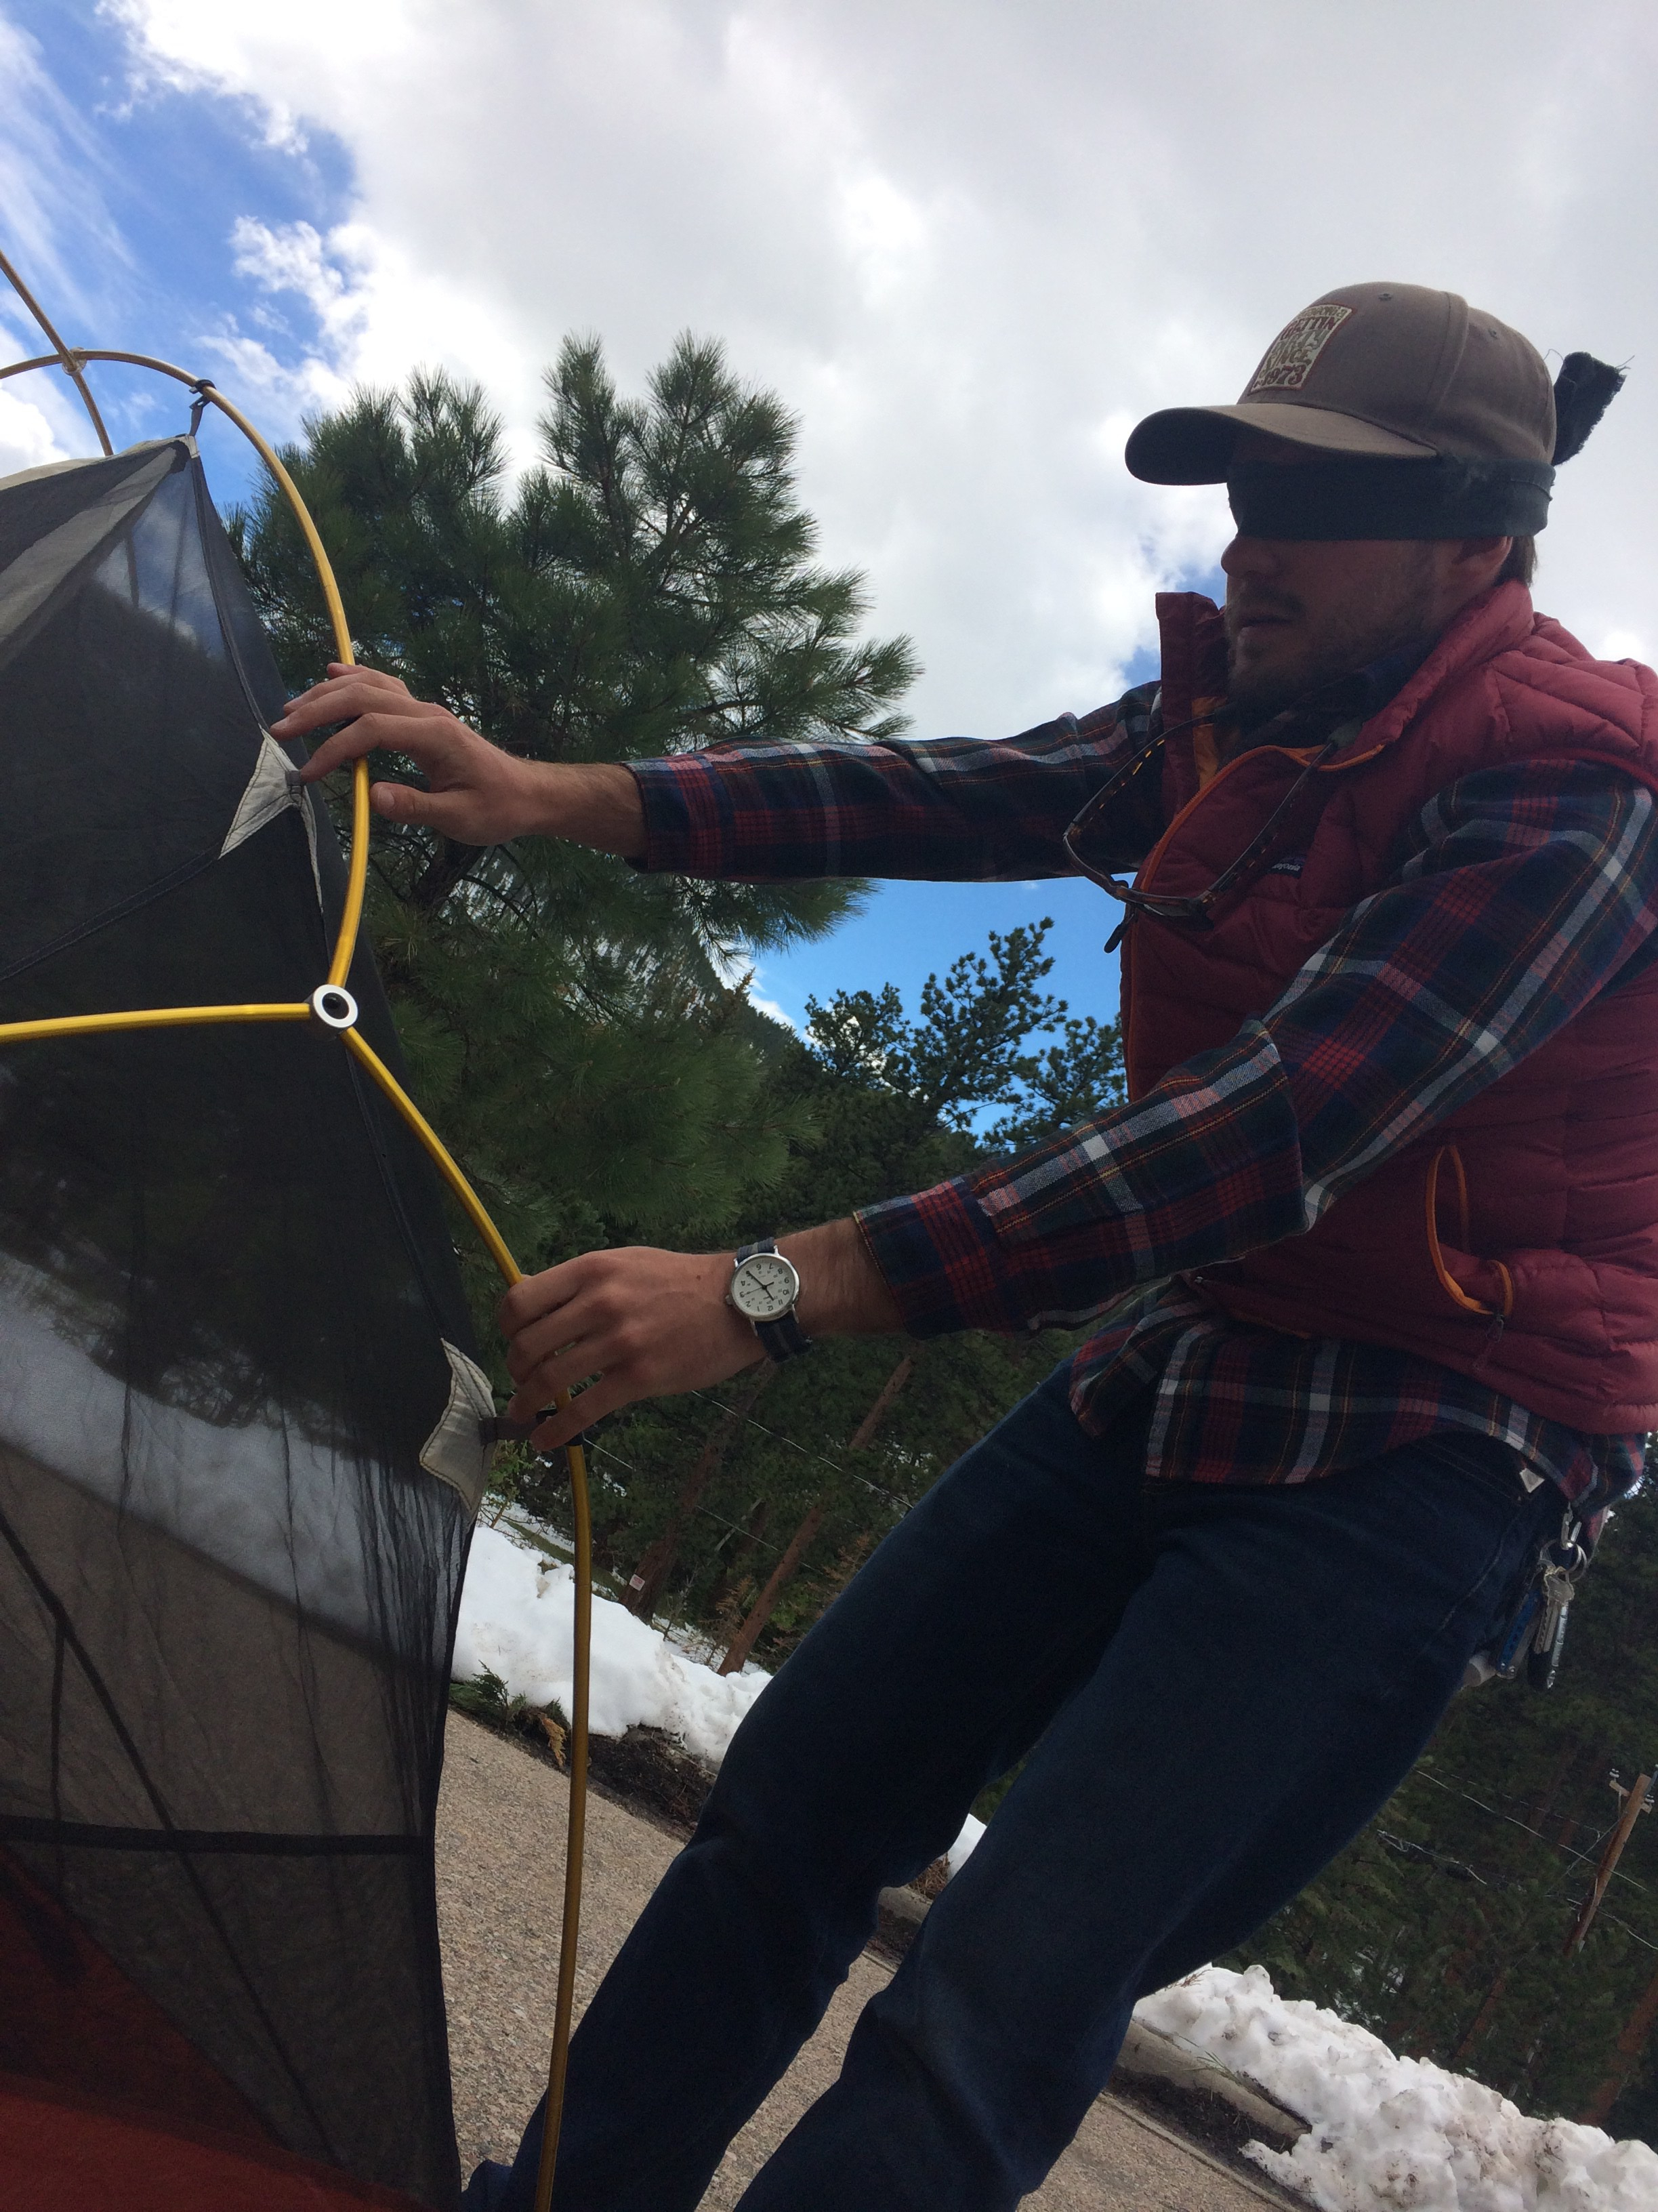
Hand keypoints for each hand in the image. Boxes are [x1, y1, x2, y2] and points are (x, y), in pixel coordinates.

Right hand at [276, 666, 541, 843]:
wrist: (527, 793)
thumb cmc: (497, 807)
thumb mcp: (460, 818)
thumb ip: (417, 806)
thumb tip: (373, 797)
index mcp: (435, 735)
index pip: (371, 731)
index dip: (335, 749)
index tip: (310, 774)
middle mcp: (428, 713)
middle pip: (362, 697)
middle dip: (317, 710)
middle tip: (280, 728)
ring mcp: (426, 710)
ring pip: (370, 686)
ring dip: (328, 693)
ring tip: (294, 709)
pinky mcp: (424, 715)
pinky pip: (385, 687)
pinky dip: (356, 678)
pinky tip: (333, 674)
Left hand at [497, 1220, 902, 1451]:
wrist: (740, 1301)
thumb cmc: (683, 1282)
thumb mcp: (627, 1263)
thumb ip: (583, 1282)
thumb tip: (535, 1301)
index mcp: (592, 1270)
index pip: (521, 1300)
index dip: (506, 1328)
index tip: (512, 1343)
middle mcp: (600, 1302)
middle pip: (528, 1344)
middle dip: (516, 1371)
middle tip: (522, 1382)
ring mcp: (620, 1341)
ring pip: (549, 1379)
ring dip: (526, 1404)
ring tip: (523, 1416)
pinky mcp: (639, 1377)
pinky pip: (583, 1410)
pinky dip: (555, 1431)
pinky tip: (546, 1441)